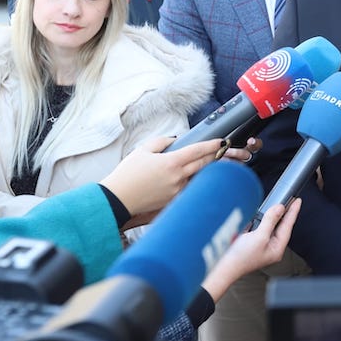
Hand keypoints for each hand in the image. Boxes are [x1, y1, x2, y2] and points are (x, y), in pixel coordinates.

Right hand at [100, 136, 222, 219]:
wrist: (117, 199)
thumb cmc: (127, 175)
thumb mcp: (142, 151)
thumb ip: (161, 142)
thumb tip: (174, 140)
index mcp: (171, 162)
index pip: (198, 151)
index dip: (212, 145)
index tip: (222, 141)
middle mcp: (178, 177)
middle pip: (204, 164)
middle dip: (216, 156)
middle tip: (224, 150)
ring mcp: (177, 190)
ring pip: (199, 177)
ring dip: (208, 170)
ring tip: (216, 163)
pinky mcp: (174, 200)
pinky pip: (190, 188)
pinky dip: (196, 182)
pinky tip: (200, 178)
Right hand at [202, 198, 301, 302]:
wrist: (222, 267)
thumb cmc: (240, 258)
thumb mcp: (259, 236)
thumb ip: (270, 221)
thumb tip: (279, 209)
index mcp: (277, 249)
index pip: (288, 226)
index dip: (293, 212)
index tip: (298, 201)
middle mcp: (271, 247)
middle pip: (281, 226)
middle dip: (285, 213)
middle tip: (291, 200)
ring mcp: (261, 245)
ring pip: (271, 226)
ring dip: (274, 216)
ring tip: (279, 205)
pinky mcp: (252, 242)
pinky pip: (261, 228)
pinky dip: (263, 220)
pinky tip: (264, 214)